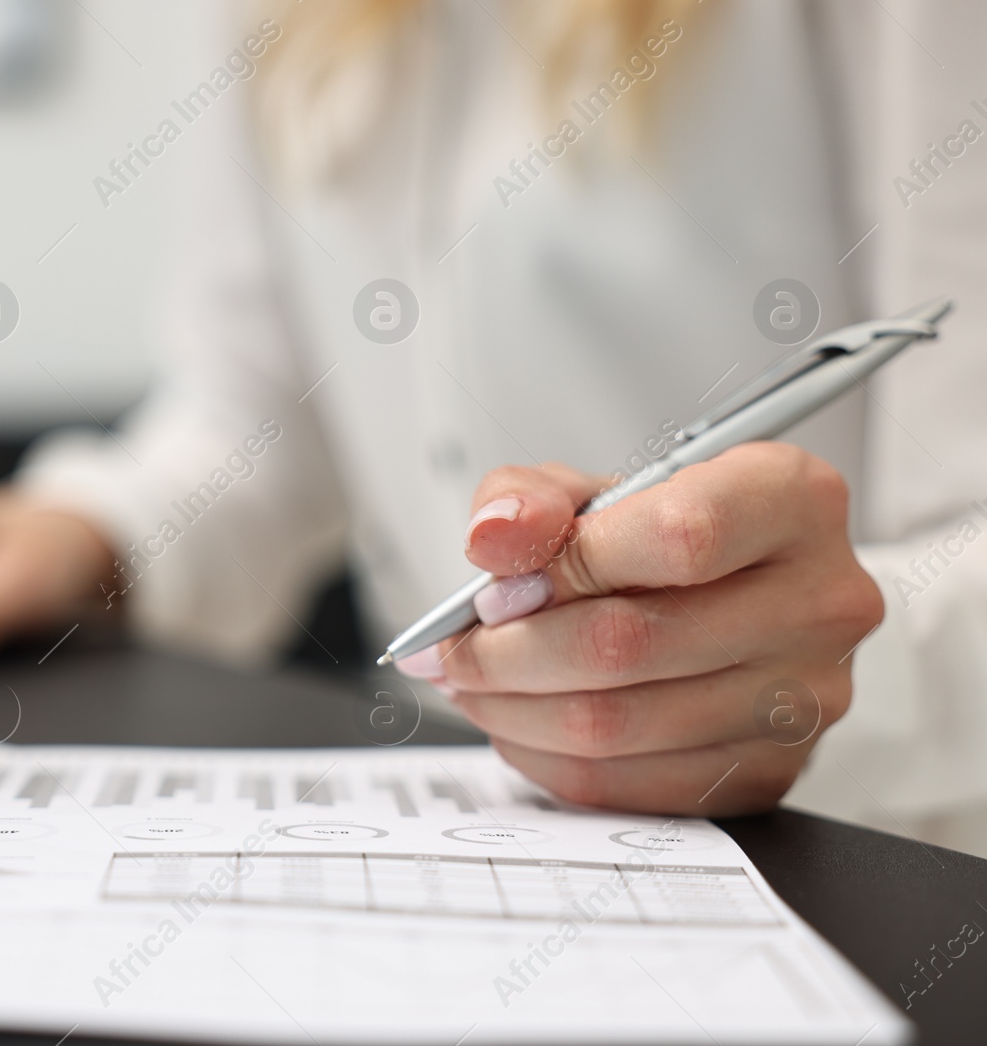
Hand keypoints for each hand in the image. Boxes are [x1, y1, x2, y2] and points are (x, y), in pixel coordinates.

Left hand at [395, 442, 882, 816]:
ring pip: (618, 724)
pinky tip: (518, 722)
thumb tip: (494, 539)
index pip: (679, 536)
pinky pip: (626, 785)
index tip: (500, 585)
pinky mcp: (768, 773)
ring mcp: (804, 699)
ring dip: (512, 709)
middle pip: (632, 642)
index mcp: (791, 501)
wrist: (722, 595)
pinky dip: (545, 758)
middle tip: (453, 649)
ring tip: (472, 683)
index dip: (568, 564)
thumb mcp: (586, 489)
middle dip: (509, 651)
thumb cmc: (652, 535)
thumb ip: (529, 499)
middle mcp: (820, 602)